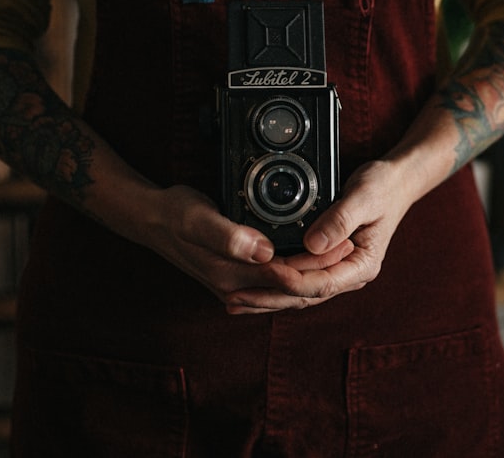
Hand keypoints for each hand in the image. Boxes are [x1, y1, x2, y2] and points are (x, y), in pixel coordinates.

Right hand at [138, 184, 353, 307]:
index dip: (318, 262)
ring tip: (339, 250)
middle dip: (324, 268)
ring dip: (314, 272)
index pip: (288, 277)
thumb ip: (227, 235)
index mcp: (232, 276)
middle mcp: (236, 288)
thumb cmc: (175, 214)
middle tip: (352, 244)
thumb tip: (261, 251)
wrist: (152, 220)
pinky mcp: (237, 279)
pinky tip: (311, 262)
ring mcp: (236, 286)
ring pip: (286, 288)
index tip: (342, 243)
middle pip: (292, 286)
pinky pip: (275, 283)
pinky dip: (296, 274)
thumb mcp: (197, 218)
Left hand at [223, 159, 414, 313]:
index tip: (266, 271)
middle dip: (268, 297)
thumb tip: (313, 244)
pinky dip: (273, 284)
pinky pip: (297, 279)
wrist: (394, 183)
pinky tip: (249, 286)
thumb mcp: (365, 197)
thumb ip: (340, 219)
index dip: (291, 280)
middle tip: (234, 296)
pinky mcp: (325, 263)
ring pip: (297, 293)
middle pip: (304, 296)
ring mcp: (337, 271)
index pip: (322, 282)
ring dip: (266, 297)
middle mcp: (349, 275)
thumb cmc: (382, 187)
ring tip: (232, 300)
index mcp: (362, 266)